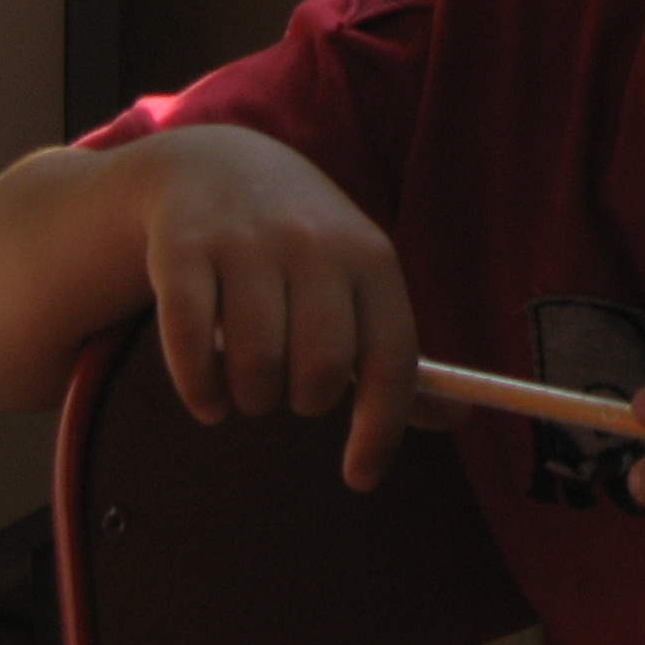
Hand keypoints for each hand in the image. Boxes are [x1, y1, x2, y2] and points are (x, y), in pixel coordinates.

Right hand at [130, 125, 422, 490]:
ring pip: (255, 365)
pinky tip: (208, 399)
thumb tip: (459, 418)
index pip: (392, 356)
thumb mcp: (359, 280)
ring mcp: (246, 244)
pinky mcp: (184, 249)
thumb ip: (395, 352)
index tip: (360, 477)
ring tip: (248, 387)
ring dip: (249, 400)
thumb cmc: (301, 246)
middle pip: (320, 368)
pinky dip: (199, 390)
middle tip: (291, 393)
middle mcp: (313, 245)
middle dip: (304, 402)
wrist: (217, 166)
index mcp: (370, 257)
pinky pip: (190, 343)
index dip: (380, 427)